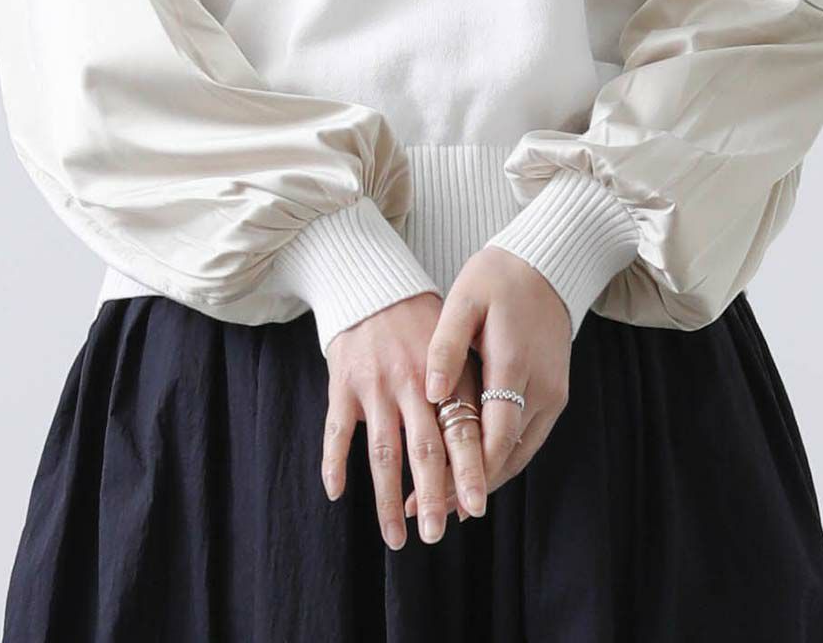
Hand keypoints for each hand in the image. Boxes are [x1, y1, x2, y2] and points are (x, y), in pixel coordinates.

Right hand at [321, 289, 488, 547]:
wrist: (374, 284)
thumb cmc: (423, 325)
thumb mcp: (456, 348)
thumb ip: (468, 394)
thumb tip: (488, 456)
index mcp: (445, 374)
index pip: (460, 430)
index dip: (468, 471)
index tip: (476, 508)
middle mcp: (411, 381)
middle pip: (424, 448)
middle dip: (431, 495)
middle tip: (435, 534)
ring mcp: (374, 383)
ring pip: (383, 451)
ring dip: (387, 498)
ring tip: (397, 537)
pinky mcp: (342, 383)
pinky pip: (337, 430)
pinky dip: (335, 462)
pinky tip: (337, 493)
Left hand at [403, 246, 570, 524]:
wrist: (549, 263)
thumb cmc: (498, 277)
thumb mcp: (465, 299)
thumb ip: (446, 346)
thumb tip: (431, 393)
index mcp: (514, 365)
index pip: (493, 439)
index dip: (463, 474)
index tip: (430, 496)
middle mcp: (541, 389)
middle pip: (505, 457)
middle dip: (467, 487)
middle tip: (428, 510)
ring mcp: (553, 395)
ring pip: (519, 454)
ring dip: (483, 478)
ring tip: (443, 500)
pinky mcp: (555, 395)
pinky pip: (527, 440)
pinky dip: (501, 459)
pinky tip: (474, 469)